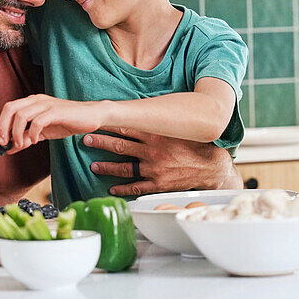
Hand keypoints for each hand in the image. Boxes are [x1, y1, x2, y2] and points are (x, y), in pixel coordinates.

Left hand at [0, 95, 105, 153]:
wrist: (91, 116)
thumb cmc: (66, 123)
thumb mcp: (42, 133)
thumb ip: (26, 139)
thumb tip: (8, 149)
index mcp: (31, 102)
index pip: (7, 111)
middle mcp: (35, 99)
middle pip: (10, 109)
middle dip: (2, 127)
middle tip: (2, 144)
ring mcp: (46, 104)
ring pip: (21, 114)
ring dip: (16, 132)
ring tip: (20, 145)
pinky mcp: (56, 111)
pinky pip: (38, 121)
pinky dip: (33, 132)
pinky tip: (36, 141)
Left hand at [85, 128, 241, 196]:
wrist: (211, 167)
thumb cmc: (194, 144)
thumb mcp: (177, 127)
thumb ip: (158, 121)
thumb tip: (141, 110)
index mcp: (156, 134)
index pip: (127, 127)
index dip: (109, 124)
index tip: (95, 122)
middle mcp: (153, 151)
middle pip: (121, 145)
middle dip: (101, 142)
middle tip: (86, 139)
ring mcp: (154, 169)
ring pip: (124, 168)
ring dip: (106, 166)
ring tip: (93, 165)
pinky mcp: (158, 184)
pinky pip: (136, 187)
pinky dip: (122, 188)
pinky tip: (112, 188)